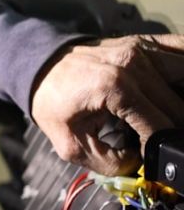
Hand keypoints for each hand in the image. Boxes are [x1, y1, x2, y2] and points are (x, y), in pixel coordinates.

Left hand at [31, 35, 183, 174]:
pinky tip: (177, 92)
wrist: (38, 64)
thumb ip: (109, 163)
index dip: (158, 150)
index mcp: (115, 88)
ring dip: (180, 103)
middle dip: (172, 132)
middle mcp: (134, 65)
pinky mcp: (147, 42)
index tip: (150, 158)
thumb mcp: (69, 143)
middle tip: (156, 142)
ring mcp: (143, 50)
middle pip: (179, 109)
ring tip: (168, 120)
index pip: (160, 128)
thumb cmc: (52, 99)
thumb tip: (142, 167)